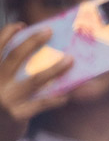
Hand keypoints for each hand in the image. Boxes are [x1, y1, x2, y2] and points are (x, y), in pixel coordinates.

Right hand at [0, 24, 71, 140]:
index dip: (7, 35)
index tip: (22, 25)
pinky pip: (42, 103)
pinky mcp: (18, 115)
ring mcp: (5, 100)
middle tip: (49, 32)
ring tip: (70, 60)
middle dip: (32, 42)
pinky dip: (56, 98)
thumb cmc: (0, 109)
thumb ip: (6, 74)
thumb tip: (35, 56)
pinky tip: (67, 94)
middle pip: (14, 57)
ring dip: (55, 69)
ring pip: (34, 80)